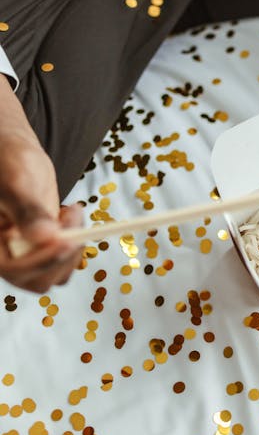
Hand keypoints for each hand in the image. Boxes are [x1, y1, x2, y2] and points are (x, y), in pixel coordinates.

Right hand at [0, 133, 82, 292]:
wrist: (11, 154)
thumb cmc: (4, 161)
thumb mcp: (14, 181)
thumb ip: (27, 210)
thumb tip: (44, 236)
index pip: (14, 271)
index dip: (42, 261)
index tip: (65, 241)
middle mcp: (7, 255)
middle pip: (39, 280)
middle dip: (62, 255)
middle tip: (73, 218)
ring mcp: (27, 253)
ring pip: (56, 272)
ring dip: (72, 247)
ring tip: (70, 212)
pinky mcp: (44, 246)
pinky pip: (65, 258)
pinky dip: (75, 240)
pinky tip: (70, 214)